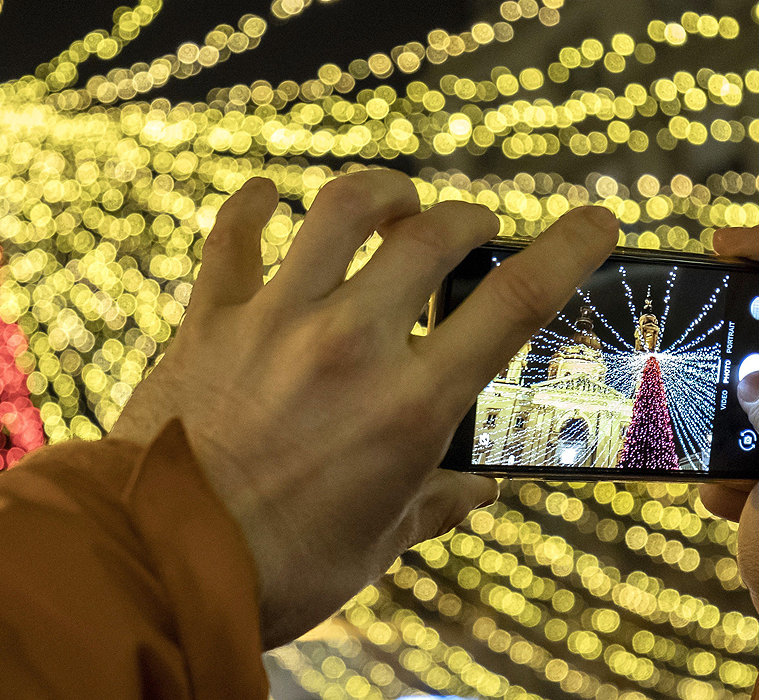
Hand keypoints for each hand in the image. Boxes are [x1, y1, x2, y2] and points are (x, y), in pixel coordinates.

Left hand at [113, 170, 618, 646]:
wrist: (162, 564)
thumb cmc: (281, 567)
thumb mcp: (380, 544)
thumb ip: (436, 504)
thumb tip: (478, 489)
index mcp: (410, 405)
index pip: (513, 304)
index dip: (566, 249)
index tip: (596, 221)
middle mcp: (350, 344)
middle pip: (431, 235)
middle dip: (467, 218)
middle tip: (474, 227)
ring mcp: (276, 321)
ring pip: (339, 208)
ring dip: (381, 192)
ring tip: (395, 202)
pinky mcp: (211, 319)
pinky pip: (234, 236)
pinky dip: (255, 205)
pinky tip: (271, 196)